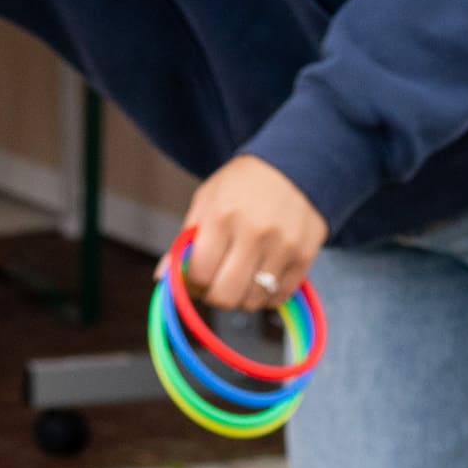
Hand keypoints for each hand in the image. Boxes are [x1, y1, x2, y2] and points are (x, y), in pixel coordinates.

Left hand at [176, 154, 324, 315]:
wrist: (294, 165)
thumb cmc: (242, 185)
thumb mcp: (206, 201)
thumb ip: (184, 241)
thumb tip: (162, 279)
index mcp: (222, 216)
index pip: (199, 274)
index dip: (191, 283)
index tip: (195, 277)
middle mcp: (255, 233)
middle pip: (225, 296)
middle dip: (214, 296)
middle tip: (216, 282)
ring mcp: (283, 247)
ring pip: (252, 302)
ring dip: (241, 297)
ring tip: (241, 275)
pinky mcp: (305, 257)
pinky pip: (279, 297)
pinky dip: (266, 295)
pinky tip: (261, 276)